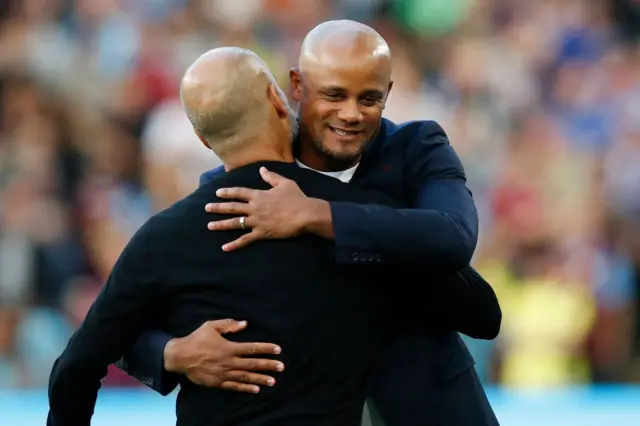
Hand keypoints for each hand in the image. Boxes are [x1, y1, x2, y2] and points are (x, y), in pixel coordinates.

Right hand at [164, 319, 283, 392]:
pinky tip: (256, 389)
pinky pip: (234, 386)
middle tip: (281, 367)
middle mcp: (228, 361)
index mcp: (229, 347)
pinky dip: (246, 388)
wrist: (180, 356)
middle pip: (252, 364)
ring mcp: (224, 373)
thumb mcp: (211, 326)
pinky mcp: (218, 382)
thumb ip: (229, 325)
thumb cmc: (196, 339)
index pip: (252, 348)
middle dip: (268, 365)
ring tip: (273, 381)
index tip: (278, 350)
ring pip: (246, 377)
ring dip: (260, 378)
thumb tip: (245, 323)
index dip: (266, 348)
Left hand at [206, 167, 318, 250]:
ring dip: (221, 224)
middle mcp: (254, 208)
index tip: (217, 193)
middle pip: (232, 207)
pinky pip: (245, 240)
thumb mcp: (285, 183)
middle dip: (218, 207)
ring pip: (235, 223)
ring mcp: (257, 221)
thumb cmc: (297, 198)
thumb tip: (261, 169)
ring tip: (210, 225)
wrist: (305, 214)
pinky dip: (234, 244)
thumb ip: (271, 176)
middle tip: (206, 208)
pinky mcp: (262, 233)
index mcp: (259, 195)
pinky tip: (224, 247)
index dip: (228, 192)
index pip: (239, 192)